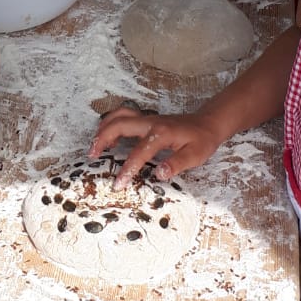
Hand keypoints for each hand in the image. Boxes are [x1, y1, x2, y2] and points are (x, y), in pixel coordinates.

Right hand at [89, 106, 220, 183]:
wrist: (208, 123)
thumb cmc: (202, 141)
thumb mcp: (195, 155)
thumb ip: (177, 164)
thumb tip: (159, 174)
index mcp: (162, 133)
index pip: (139, 152)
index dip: (127, 169)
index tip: (118, 184)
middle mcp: (151, 122)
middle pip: (120, 124)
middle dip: (103, 138)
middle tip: (92, 156)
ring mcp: (147, 118)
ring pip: (119, 116)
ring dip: (104, 128)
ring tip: (94, 145)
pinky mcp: (146, 119)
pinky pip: (123, 116)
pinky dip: (111, 124)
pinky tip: (108, 138)